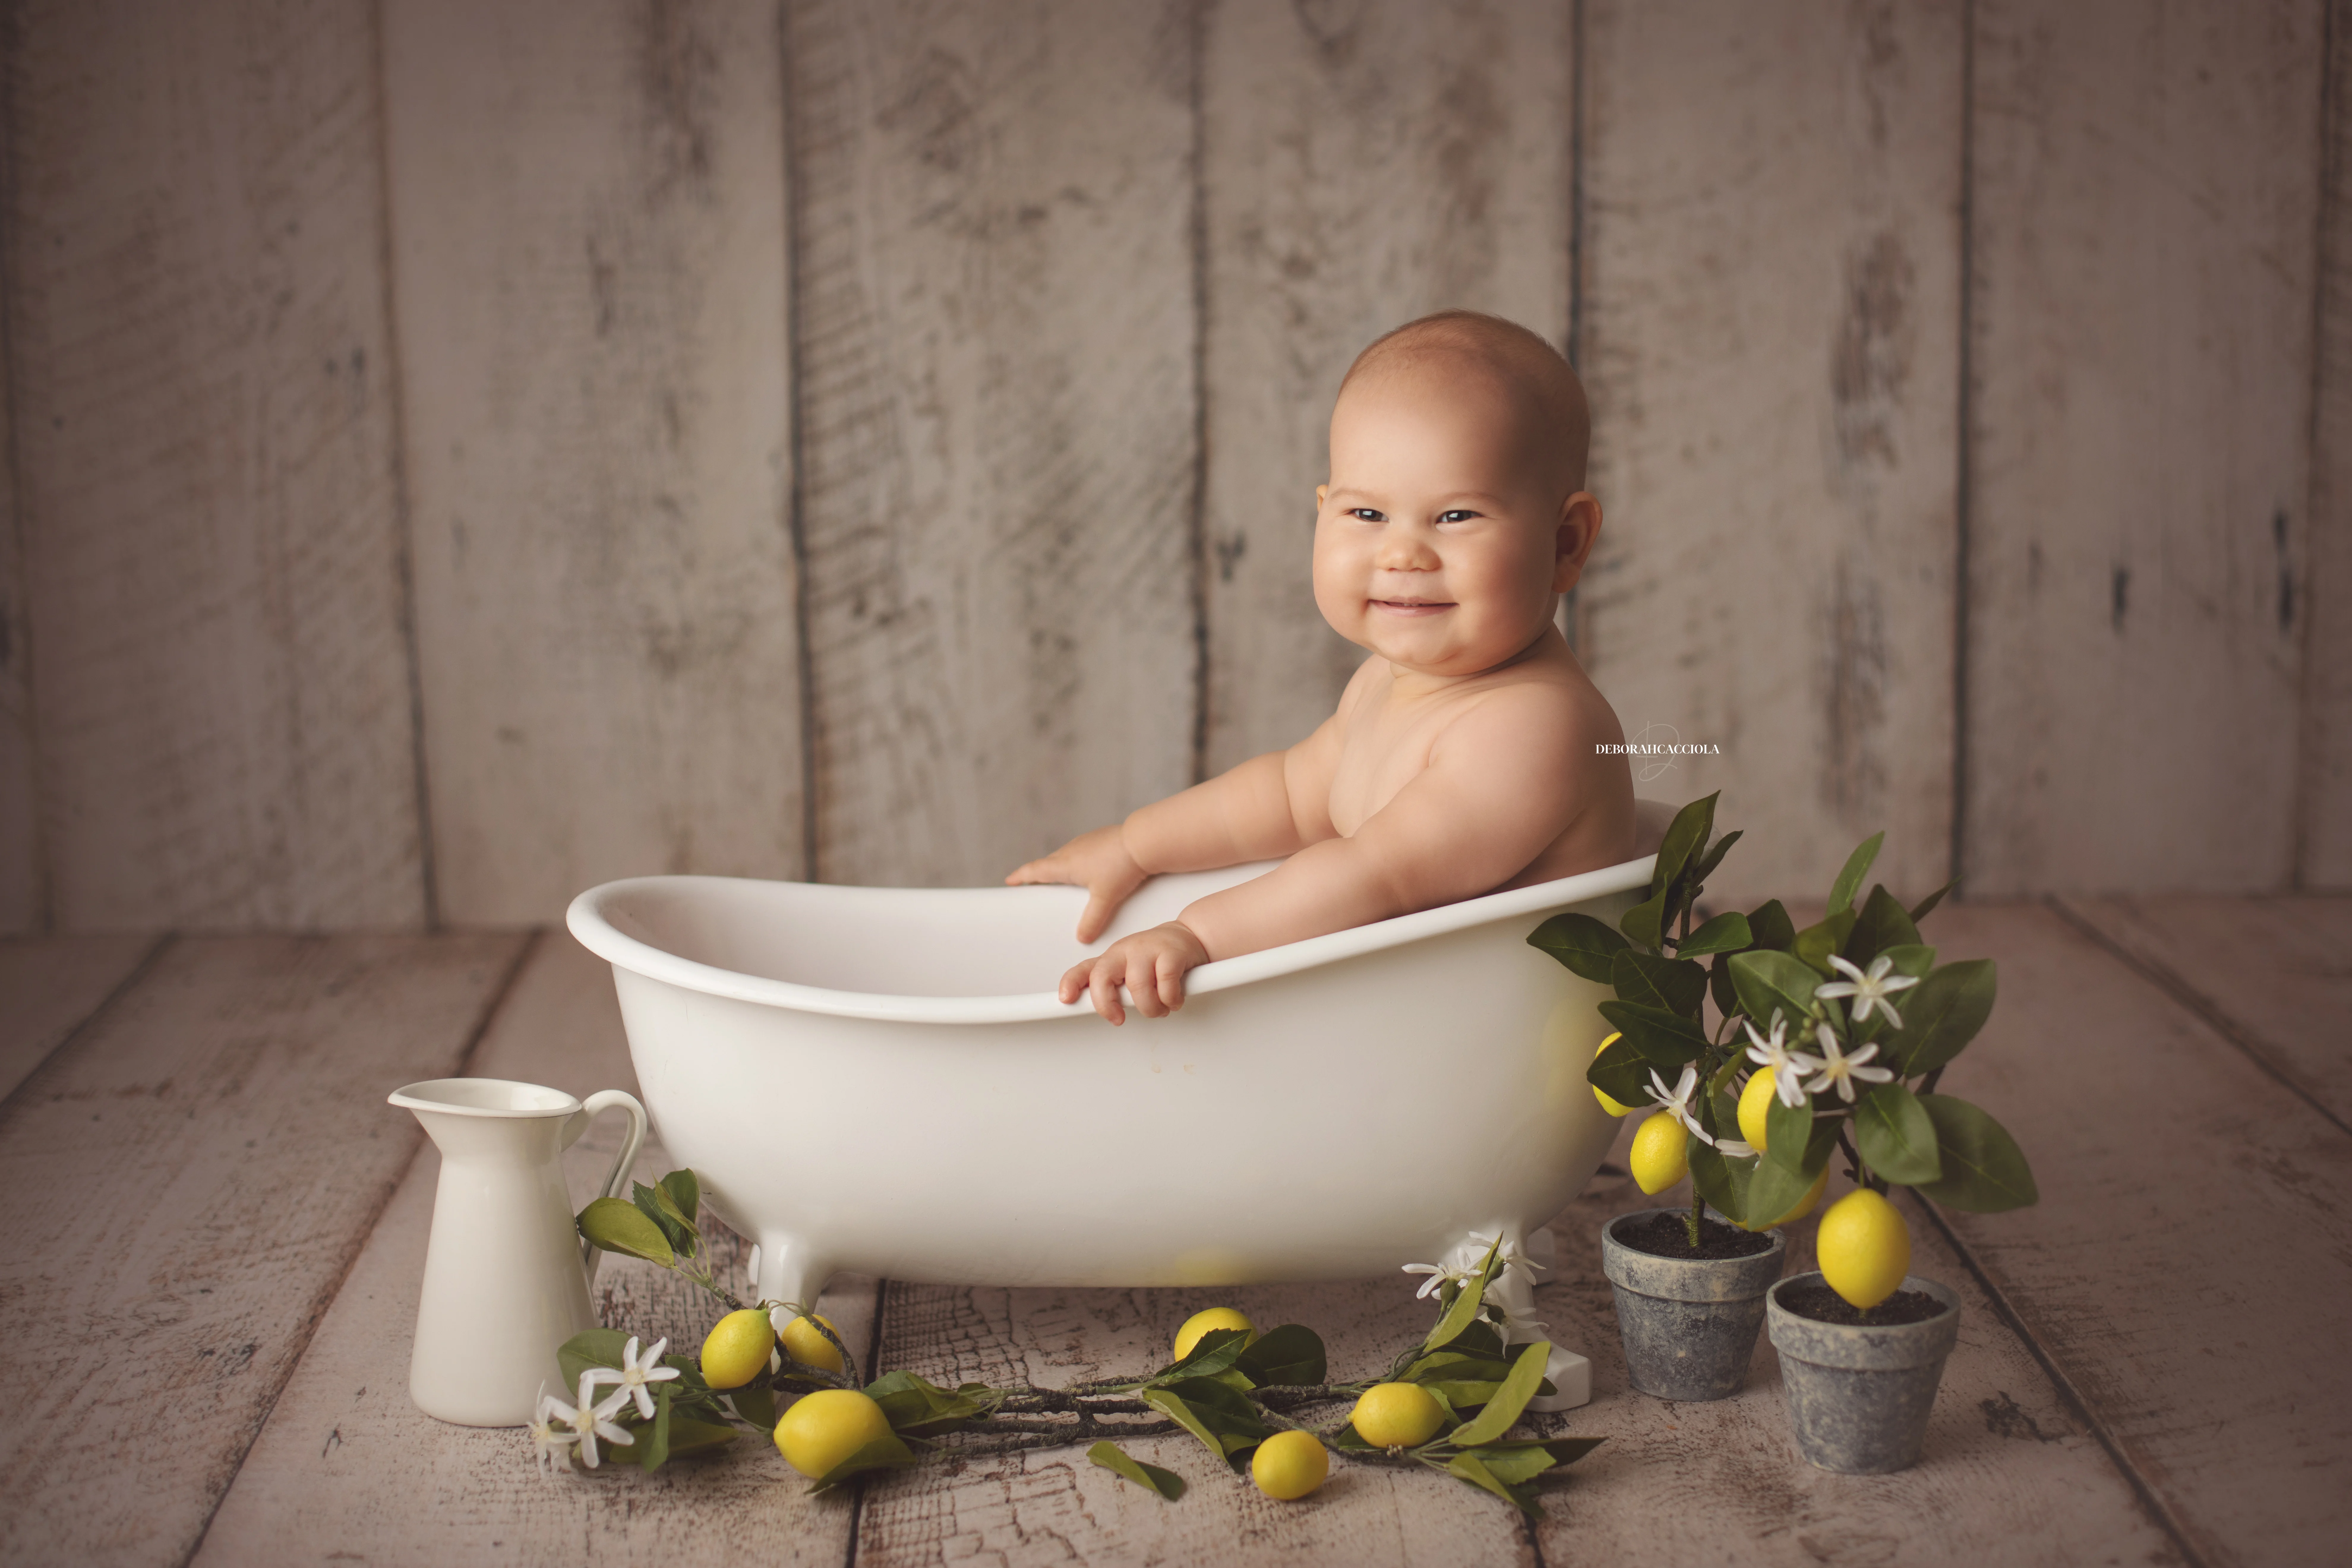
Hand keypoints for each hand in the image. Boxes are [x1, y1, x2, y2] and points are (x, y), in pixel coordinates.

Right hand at [1007, 824, 1149, 941]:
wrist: (1143, 841)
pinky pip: (1079, 851)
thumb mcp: (1105, 898)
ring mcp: (1084, 842)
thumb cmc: (1121, 867)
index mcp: (1065, 864)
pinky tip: (1086, 867)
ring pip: (1064, 855)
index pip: (1035, 870)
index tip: (1009, 880)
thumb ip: (1092, 920)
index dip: (1020, 876)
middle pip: (1047, 863)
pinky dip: (1075, 860)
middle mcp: (1071, 850)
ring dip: (1057, 866)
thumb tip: (1082, 938)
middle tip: (1031, 883)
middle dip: (1037, 873)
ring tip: (1058, 878)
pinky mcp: (1098, 838)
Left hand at [1057, 922, 1209, 1024]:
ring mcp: (1147, 949)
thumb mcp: (1130, 970)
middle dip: (1107, 1005)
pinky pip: (1166, 985)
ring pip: (1137, 987)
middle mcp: (1125, 951)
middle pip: (1102, 977)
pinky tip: (1174, 999)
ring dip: (1150, 1008)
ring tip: (1159, 1009)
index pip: (1084, 969)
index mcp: (1112, 958)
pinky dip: (1171, 1000)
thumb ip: (1115, 988)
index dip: (1071, 984)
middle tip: (1118, 1018)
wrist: (1190, 936)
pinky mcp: (1171, 952)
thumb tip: (1106, 1012)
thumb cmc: (1157, 958)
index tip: (1066, 999)